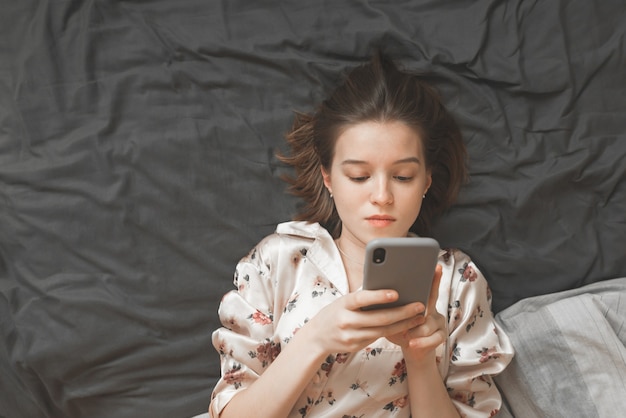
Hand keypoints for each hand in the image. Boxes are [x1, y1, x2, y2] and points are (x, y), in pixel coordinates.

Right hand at [300, 288, 425, 355]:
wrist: (316, 337)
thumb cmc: (335, 313)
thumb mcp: (343, 302)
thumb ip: (361, 297)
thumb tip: (387, 287)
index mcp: (343, 305)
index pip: (361, 299)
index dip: (378, 296)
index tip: (396, 293)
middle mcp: (346, 321)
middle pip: (378, 318)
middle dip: (402, 312)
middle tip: (419, 306)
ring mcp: (351, 336)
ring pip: (382, 330)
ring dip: (403, 324)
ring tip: (418, 316)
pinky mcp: (356, 346)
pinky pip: (378, 337)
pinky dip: (393, 331)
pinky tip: (406, 325)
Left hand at [386, 265, 445, 365]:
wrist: (413, 349)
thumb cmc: (399, 329)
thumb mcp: (392, 317)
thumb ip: (390, 306)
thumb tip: (376, 292)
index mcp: (422, 301)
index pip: (426, 286)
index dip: (433, 277)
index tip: (436, 267)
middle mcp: (433, 309)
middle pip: (432, 299)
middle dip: (431, 291)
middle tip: (420, 298)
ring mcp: (439, 322)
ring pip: (427, 324)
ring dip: (414, 330)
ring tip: (405, 334)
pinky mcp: (441, 336)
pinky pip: (433, 339)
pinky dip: (421, 342)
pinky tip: (411, 343)